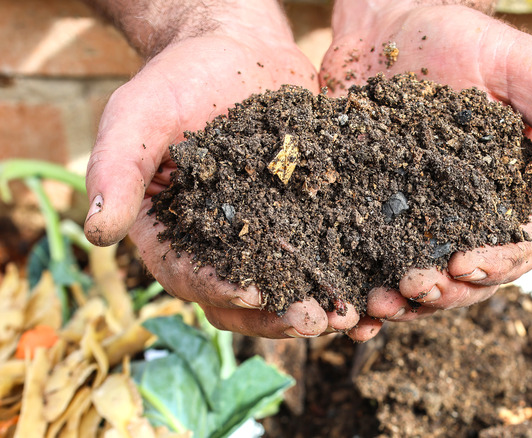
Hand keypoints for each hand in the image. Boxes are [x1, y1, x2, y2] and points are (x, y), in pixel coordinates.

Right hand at [84, 1, 361, 337]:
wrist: (239, 48)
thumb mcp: (139, 114)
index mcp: (173, 232)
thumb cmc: (179, 77)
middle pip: (245, 298)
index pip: (190, 276)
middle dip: (281, 314)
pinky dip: (348, 273)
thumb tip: (97, 232)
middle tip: (318, 319)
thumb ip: (117, 168)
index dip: (220, 289)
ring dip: (320, 306)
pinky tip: (378, 282)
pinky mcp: (307, 216)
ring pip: (290, 287)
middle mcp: (220, 244)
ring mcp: (266, 234)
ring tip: (355, 313)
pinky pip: (326, 253)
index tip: (254, 292)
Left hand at [321, 0, 531, 339]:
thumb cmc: (455, 36)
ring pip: (422, 278)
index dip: (498, 264)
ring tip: (381, 302)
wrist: (383, 21)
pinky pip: (372, 259)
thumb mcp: (515, 63)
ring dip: (407, 300)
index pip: (519, 245)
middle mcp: (465, 211)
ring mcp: (417, 214)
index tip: (466, 264)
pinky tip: (352, 298)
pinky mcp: (372, 208)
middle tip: (417, 286)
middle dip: (447, 291)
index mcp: (507, 187)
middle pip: (469, 275)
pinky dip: (366, 285)